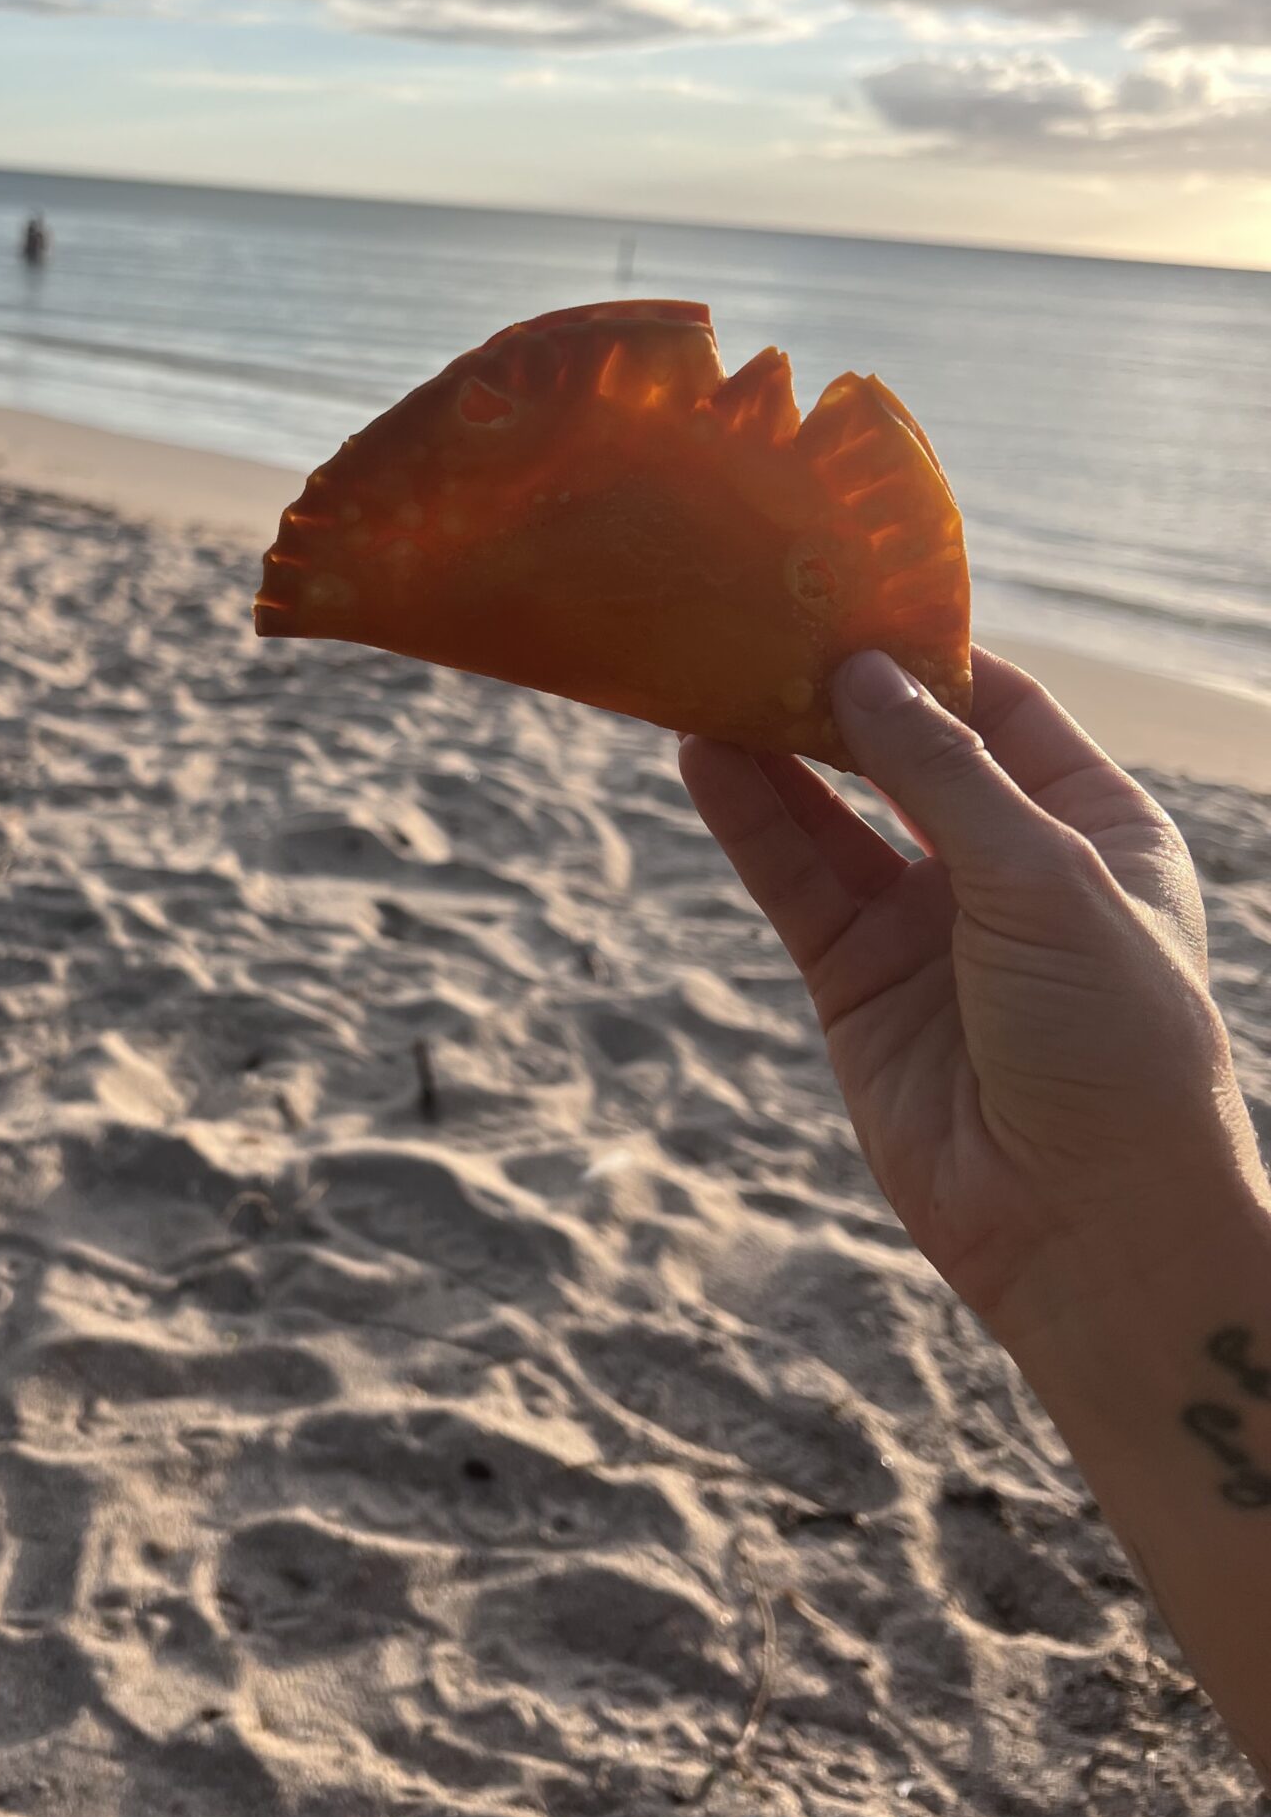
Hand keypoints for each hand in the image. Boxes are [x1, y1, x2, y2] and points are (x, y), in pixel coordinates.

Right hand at [679, 647, 1258, 1331]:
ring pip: (834, 813)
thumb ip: (946, 774)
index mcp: (1094, 827)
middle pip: (905, 753)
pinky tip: (703, 755)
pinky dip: (750, 820)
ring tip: (705, 670)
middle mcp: (1007, 867)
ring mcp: (927, 926)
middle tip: (758, 618)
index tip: (849, 589)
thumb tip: (865, 672)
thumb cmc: (1113, 1042)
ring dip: (775, 747)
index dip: (929, 651)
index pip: (1004, 706)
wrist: (1086, 1227)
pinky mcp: (857, 983)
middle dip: (837, 693)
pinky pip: (795, 882)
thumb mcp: (1046, 880)